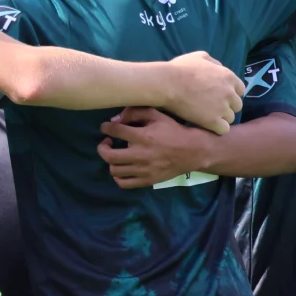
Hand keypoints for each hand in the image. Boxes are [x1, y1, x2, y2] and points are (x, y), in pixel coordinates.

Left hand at [99, 107, 217, 188]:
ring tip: (115, 154)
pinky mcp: (147, 180)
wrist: (192, 151)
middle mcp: (141, 154)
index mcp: (143, 136)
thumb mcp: (157, 115)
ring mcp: (144, 170)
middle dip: (102, 147)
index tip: (106, 127)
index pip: (115, 131)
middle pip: (109, 155)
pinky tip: (121, 168)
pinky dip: (118, 177)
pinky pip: (124, 183)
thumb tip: (115, 119)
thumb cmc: (173, 130)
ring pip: (114, 170)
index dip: (106, 128)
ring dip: (110, 161)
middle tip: (107, 142)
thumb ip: (135, 113)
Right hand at [162, 49, 244, 134]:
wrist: (167, 84)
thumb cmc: (180, 68)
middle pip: (237, 106)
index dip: (230, 94)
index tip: (219, 96)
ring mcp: (222, 108)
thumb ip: (214, 63)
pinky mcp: (212, 121)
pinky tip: (207, 125)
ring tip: (207, 117)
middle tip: (212, 107)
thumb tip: (219, 68)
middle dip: (227, 107)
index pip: (240, 90)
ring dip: (221, 118)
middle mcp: (229, 92)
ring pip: (230, 118)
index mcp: (228, 77)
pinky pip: (224, 130)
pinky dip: (216, 129)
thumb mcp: (200, 56)